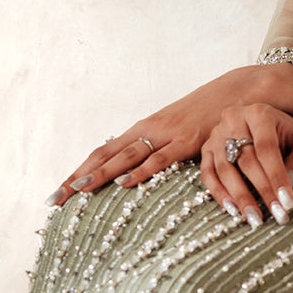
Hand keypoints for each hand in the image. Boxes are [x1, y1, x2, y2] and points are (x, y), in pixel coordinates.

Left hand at [50, 66, 292, 207]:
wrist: (238, 93)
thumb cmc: (209, 116)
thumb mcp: (178, 134)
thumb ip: (159, 151)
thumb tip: (140, 173)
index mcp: (143, 130)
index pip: (102, 153)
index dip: (78, 171)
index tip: (58, 191)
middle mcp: (147, 130)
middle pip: (103, 156)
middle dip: (77, 178)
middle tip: (54, 199)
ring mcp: (166, 134)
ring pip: (124, 157)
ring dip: (99, 175)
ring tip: (76, 190)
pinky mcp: (187, 141)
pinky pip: (159, 159)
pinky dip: (139, 171)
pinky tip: (122, 183)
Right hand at [202, 103, 292, 227]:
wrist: (262, 121)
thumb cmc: (283, 133)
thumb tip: (289, 181)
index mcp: (259, 114)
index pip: (267, 149)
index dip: (277, 176)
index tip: (287, 201)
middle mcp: (233, 120)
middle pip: (246, 160)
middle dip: (262, 190)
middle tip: (275, 212)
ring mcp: (216, 135)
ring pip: (225, 169)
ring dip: (240, 197)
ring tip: (254, 218)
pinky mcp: (206, 149)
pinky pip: (208, 174)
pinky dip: (219, 193)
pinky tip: (233, 209)